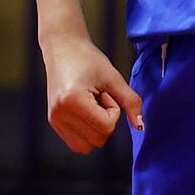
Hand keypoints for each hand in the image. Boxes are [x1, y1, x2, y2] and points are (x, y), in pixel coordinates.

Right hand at [44, 38, 142, 153]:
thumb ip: (130, 101)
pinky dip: (87, 131)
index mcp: (73, 101)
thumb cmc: (88, 59)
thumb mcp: (113, 77)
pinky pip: (77, 143)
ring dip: (95, 128)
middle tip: (99, 97)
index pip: (106, 127)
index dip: (113, 111)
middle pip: (98, 140)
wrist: (63, 48)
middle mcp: (59, 114)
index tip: (106, 94)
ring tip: (91, 104)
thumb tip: (140, 126)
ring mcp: (55, 120)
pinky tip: (84, 110)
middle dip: (105, 120)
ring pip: (87, 146)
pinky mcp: (53, 122)